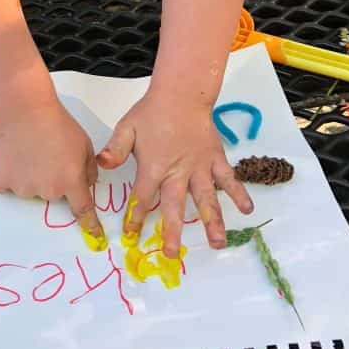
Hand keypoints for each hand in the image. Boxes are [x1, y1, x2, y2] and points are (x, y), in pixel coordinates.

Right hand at [0, 98, 103, 237]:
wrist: (23, 109)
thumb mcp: (84, 143)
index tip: (95, 238)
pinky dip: (8, 174)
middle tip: (47, 153)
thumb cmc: (57, 123)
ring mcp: (21, 188)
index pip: (83, 210)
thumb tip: (86, 186)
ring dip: (29, 175)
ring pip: (28, 189)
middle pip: (52, 194)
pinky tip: (11, 154)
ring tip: (28, 149)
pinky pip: (6, 185)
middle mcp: (47, 191)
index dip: (90, 225)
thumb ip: (90, 169)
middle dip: (52, 178)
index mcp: (70, 181)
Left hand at [97, 88, 252, 257]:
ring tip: (217, 244)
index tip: (131, 236)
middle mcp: (178, 172)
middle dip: (173, 232)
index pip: (143, 197)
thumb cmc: (152, 111)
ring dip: (212, 222)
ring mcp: (199, 167)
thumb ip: (115, 149)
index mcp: (154, 167)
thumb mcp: (127, 128)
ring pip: (206, 199)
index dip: (135, 217)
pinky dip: (238, 194)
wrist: (181, 93)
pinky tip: (246, 210)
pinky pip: (229, 179)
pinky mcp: (215, 159)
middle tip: (173, 255)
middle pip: (174, 207)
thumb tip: (101, 165)